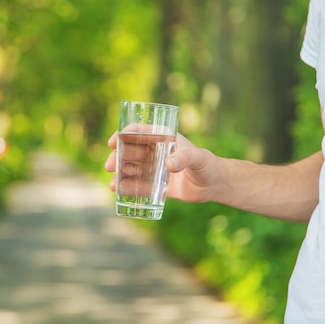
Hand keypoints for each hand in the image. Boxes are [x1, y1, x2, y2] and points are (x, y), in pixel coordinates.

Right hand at [104, 131, 222, 203]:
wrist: (215, 185)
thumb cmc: (208, 165)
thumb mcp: (198, 158)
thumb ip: (185, 158)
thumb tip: (168, 164)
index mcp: (163, 138)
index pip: (139, 131)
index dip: (123, 135)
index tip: (112, 142)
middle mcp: (156, 152)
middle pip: (130, 151)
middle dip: (117, 157)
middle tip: (109, 166)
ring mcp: (155, 168)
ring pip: (132, 169)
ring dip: (120, 174)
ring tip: (113, 184)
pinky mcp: (157, 185)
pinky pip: (140, 186)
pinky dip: (129, 188)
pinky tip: (119, 192)